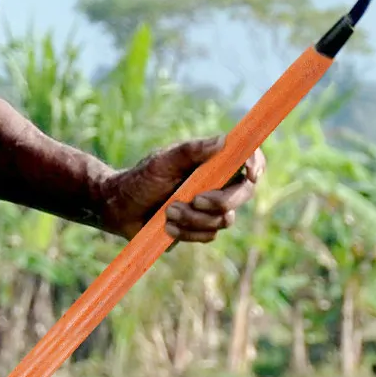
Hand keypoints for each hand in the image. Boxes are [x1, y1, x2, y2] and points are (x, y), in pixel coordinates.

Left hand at [98, 138, 265, 243]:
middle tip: (196, 200)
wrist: (119, 210)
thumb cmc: (139, 180)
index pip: (245, 158)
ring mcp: (210, 209)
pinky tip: (167, 226)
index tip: (250, 174)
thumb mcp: (162, 162)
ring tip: (167, 212)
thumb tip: (223, 141)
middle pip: (243, 194)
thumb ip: (191, 151)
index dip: (256, 164)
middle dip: (221, 201)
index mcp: (210, 162)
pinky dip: (187, 232)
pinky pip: (208, 236)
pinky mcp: (200, 229)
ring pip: (224, 220)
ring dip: (194, 219)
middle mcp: (215, 183)